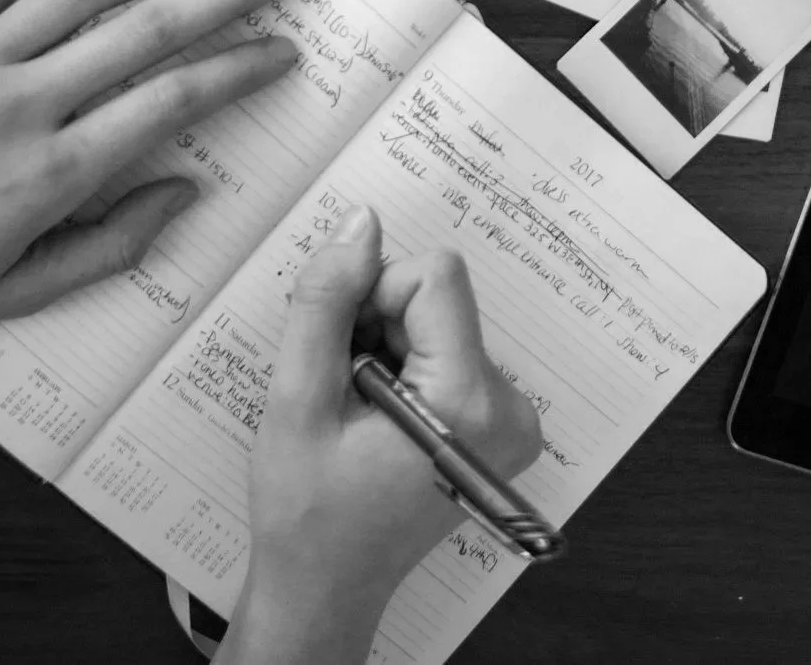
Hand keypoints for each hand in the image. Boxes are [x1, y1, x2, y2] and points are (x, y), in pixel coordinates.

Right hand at [221, 207, 543, 664]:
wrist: (327, 587)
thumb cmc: (306, 509)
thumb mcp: (297, 400)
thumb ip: (326, 302)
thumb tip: (361, 222)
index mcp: (469, 402)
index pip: (434, 276)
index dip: (373, 295)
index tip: (342, 352)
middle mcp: (511, 407)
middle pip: (439, 297)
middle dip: (377, 325)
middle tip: (341, 390)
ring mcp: (512, 419)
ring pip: (439, 320)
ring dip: (386, 347)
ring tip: (355, 411)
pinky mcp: (500, 424)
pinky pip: (450, 350)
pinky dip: (405, 367)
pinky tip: (376, 417)